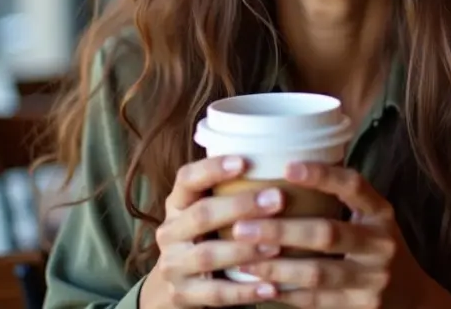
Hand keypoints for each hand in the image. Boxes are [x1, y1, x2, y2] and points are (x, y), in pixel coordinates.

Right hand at [140, 155, 284, 307]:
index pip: (187, 179)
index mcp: (177, 203)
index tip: (244, 160)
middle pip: (201, 214)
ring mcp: (173, 265)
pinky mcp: (181, 294)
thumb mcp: (210, 210)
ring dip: (244, 250)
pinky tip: (272, 287)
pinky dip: (244, 291)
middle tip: (277, 199)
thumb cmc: (209, 235)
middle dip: (240, 206)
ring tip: (277, 245)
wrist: (181, 284)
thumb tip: (281, 156)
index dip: (213, 168)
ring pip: (208, 255)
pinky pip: (215, 294)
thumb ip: (231, 190)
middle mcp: (169, 231)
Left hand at [229, 163, 450, 308]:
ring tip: (242, 259)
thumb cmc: (377, 247)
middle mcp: (381, 244)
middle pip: (327, 233)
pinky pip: (315, 302)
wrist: (412, 298)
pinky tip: (260, 286)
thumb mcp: (372, 218)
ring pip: (317, 273)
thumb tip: (285, 167)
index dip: (322, 175)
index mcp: (382, 213)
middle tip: (242, 226)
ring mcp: (373, 280)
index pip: (354, 186)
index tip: (287, 167)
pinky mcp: (361, 308)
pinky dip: (285, 293)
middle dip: (280, 230)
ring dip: (275, 267)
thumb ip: (341, 199)